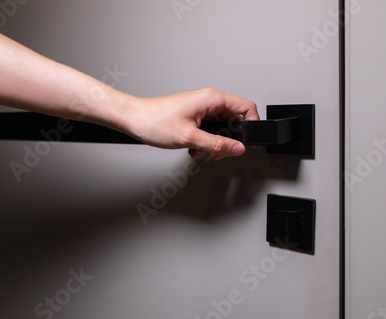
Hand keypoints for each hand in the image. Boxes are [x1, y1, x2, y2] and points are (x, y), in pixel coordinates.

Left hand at [114, 88, 258, 159]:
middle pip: (234, 121)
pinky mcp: (194, 116)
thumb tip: (238, 148)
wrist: (132, 119)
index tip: (250, 142)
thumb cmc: (154, 120)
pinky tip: (193, 148)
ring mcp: (201, 109)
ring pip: (221, 129)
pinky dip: (205, 142)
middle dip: (229, 141)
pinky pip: (209, 130)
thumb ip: (217, 144)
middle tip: (219, 152)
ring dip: (214, 144)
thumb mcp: (189, 137)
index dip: (252, 126)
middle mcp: (208, 101)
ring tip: (201, 151)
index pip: (246, 107)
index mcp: (212, 99)